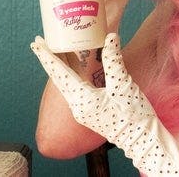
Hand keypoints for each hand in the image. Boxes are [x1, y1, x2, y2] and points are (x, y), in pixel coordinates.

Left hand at [31, 33, 178, 175]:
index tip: (36, 42)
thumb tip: (110, 37)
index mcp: (82, 99)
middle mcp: (77, 105)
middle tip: (40, 41)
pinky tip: (74, 66)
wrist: (143, 141)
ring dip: (60, 65)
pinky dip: (71, 73)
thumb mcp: (123, 85)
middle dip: (49, 58)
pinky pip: (75, 88)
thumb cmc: (134, 116)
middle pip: (58, 77)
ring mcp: (83, 110)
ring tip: (55, 49)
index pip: (58, 72)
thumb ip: (114, 60)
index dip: (46, 56)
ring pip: (66, 82)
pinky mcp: (91, 111)